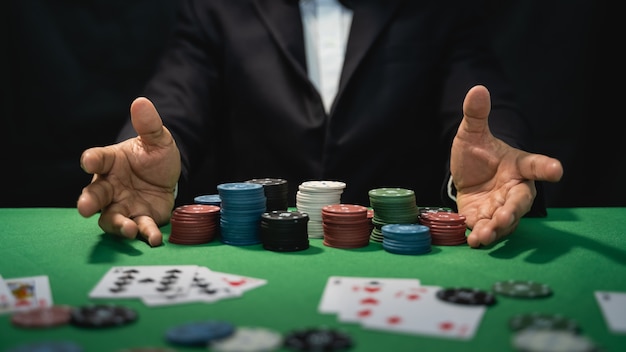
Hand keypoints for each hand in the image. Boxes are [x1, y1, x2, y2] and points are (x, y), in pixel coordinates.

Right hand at [77, 97, 180, 246]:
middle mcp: (110, 186)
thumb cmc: (153, 156)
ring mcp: (122, 205)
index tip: (88, 161)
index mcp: (111, 162)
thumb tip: (141, 102)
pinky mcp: (138, 218)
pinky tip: (153, 238)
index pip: (97, 159)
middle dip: (88, 202)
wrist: (168, 177)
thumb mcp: (157, 139)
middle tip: (84, 208)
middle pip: (94, 195)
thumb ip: (149, 125)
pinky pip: (138, 228)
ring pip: (111, 218)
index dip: (92, 160)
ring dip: (118, 224)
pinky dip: (144, 234)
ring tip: (127, 228)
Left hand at [450, 85, 562, 247]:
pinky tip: (474, 240)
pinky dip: (482, 235)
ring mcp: (501, 206)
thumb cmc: (477, 154)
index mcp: (518, 165)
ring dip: (497, 228)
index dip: (547, 167)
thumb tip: (477, 88)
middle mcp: (514, 189)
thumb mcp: (472, 133)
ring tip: (485, 235)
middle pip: (521, 201)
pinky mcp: (485, 219)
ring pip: (506, 220)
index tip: (557, 170)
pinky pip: (488, 229)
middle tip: (504, 216)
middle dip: (513, 210)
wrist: (465, 175)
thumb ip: (476, 115)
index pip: (536, 165)